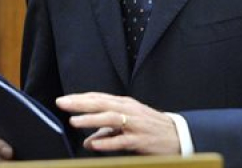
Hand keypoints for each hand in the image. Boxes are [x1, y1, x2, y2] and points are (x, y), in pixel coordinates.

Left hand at [56, 92, 179, 154]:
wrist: (178, 135)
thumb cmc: (150, 128)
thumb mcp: (127, 126)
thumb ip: (107, 132)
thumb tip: (88, 141)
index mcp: (124, 104)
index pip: (99, 98)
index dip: (80, 98)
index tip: (63, 100)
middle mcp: (129, 110)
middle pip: (101, 103)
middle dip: (80, 103)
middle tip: (62, 103)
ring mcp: (135, 124)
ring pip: (110, 118)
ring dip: (91, 119)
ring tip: (74, 121)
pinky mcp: (141, 139)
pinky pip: (122, 140)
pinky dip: (108, 141)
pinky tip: (94, 144)